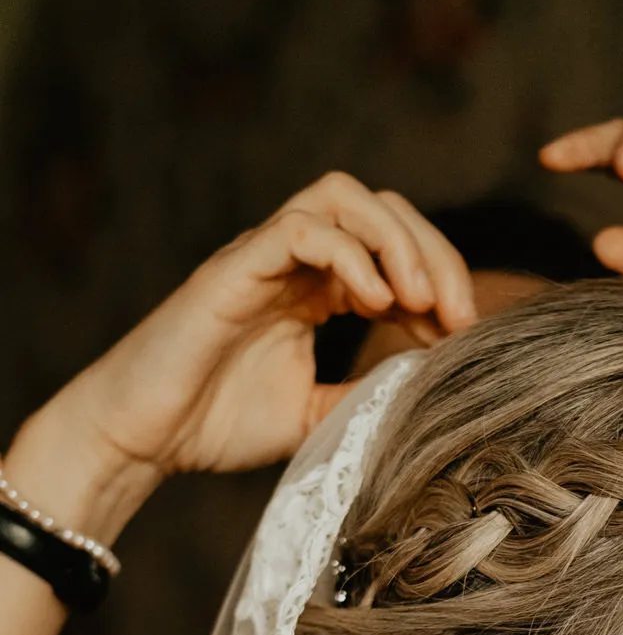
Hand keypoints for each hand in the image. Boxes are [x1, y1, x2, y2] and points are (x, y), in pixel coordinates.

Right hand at [10, 173, 474, 542]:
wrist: (145, 437)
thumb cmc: (218, 424)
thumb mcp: (318, 415)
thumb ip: (368, 392)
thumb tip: (431, 382)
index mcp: (317, 289)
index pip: (395, 250)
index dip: (442, 281)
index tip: (465, 334)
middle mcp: (294, 260)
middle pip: (381, 209)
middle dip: (434, 253)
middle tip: (458, 315)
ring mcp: (264, 256)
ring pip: (342, 197)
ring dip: (396, 241)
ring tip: (420, 301)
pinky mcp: (234, 266)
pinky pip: (300, 227)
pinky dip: (349, 254)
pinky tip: (375, 300)